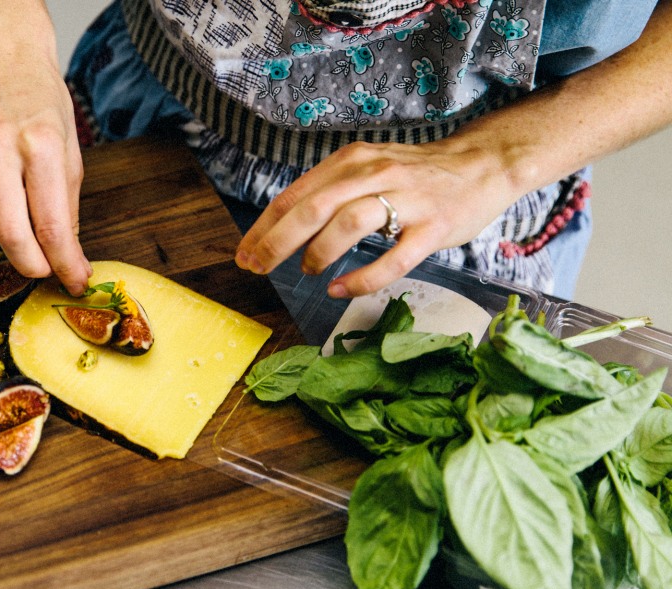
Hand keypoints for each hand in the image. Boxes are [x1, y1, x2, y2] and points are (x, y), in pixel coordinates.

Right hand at [0, 3, 91, 294]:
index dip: (64, 262)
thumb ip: (66, 204)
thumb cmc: (40, 100)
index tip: (73, 280)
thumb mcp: (70, 148)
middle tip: (40, 268)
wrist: (5, 54)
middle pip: (10, 232)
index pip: (53, 222)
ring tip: (6, 222)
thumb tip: (66, 255)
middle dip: (30, 263)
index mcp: (42, 144)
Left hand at [234, 138, 517, 296]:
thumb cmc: (415, 175)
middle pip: (314, 207)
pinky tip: (340, 289)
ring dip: (318, 252)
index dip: (264, 227)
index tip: (244, 253)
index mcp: (352, 161)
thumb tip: (282, 226)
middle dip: (277, 241)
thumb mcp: (366, 170)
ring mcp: (407, 201)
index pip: (296, 195)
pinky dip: (362, 277)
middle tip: (257, 267)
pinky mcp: (433, 228)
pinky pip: (393, 258)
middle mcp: (375, 175)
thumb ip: (328, 191)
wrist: (482, 164)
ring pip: (349, 224)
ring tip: (307, 270)